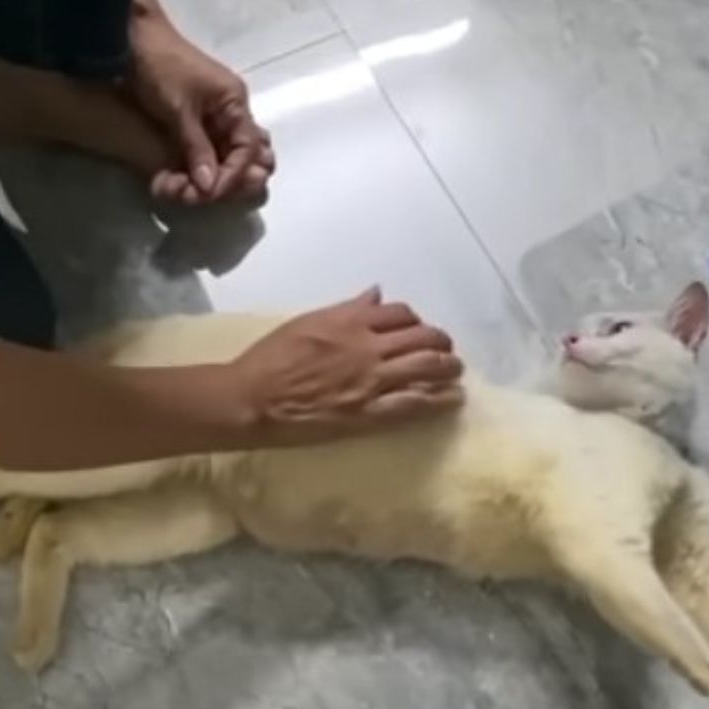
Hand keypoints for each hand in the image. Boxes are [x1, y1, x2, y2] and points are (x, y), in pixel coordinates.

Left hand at [127, 16, 274, 205]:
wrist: (132, 36)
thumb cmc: (160, 65)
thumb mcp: (178, 109)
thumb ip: (196, 147)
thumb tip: (209, 186)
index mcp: (235, 104)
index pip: (248, 151)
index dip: (232, 177)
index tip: (207, 194)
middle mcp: (230, 114)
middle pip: (243, 159)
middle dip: (222, 182)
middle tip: (193, 196)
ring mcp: (212, 119)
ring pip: (221, 161)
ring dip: (202, 180)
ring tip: (174, 189)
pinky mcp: (191, 124)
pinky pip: (200, 155)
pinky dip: (187, 171)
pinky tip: (167, 180)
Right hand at [229, 289, 463, 445]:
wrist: (252, 399)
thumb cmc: (269, 359)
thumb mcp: (306, 321)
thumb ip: (346, 308)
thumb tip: (376, 295)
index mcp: (350, 321)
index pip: (399, 313)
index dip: (413, 320)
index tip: (416, 329)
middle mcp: (368, 347)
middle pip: (422, 338)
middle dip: (440, 342)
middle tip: (446, 349)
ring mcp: (372, 380)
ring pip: (427, 367)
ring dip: (448, 367)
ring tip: (456, 370)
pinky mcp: (370, 413)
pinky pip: (416, 403)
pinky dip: (440, 400)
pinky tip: (454, 398)